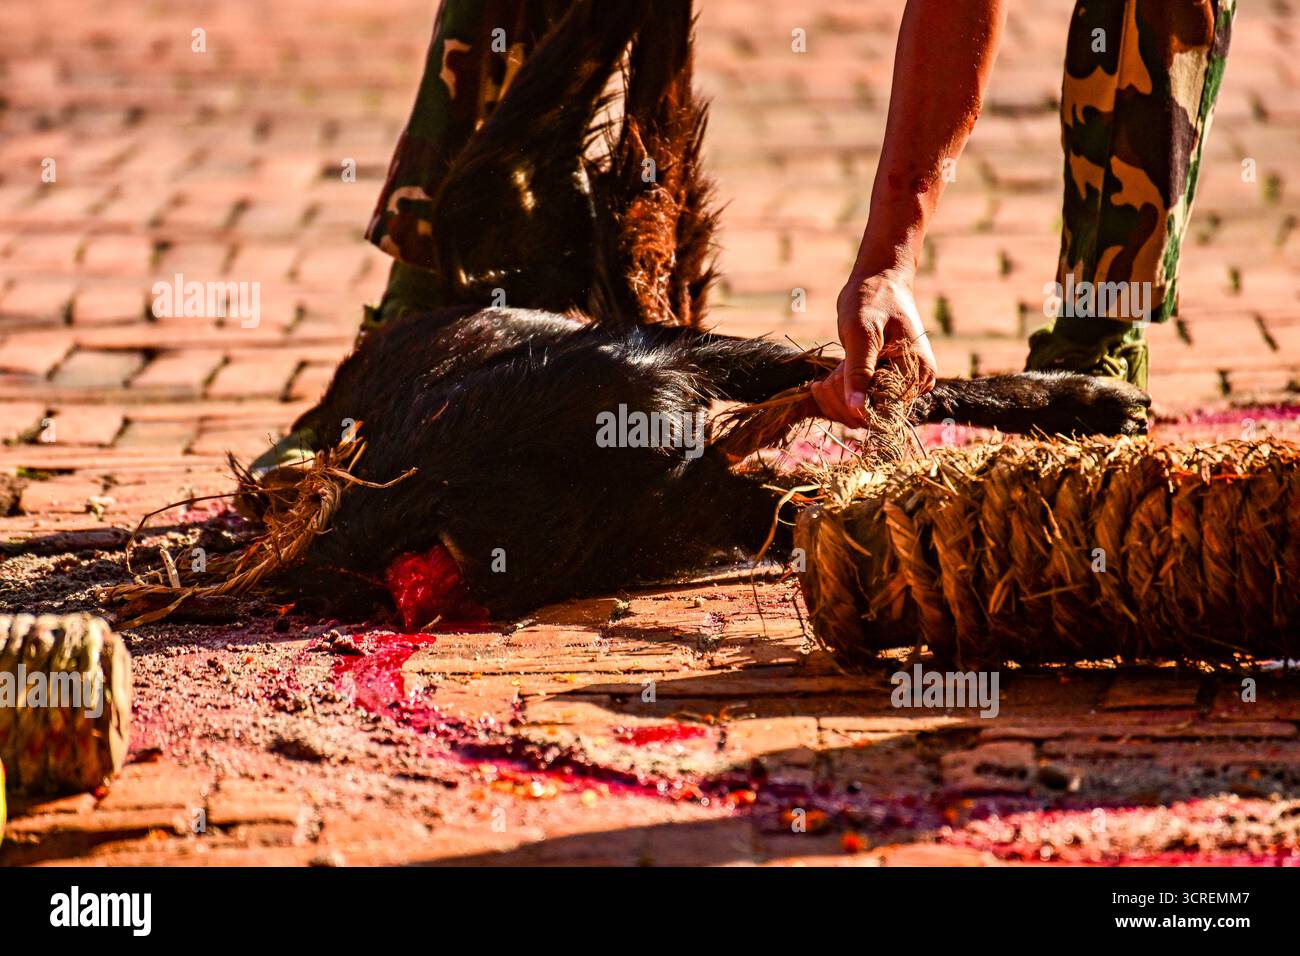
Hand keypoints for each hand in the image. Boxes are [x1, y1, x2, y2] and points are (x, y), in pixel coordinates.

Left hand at [811, 269, 937, 425]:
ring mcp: (899, 385)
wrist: (879, 281)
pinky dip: (839, 395)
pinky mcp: (884, 383)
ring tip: (828, 375)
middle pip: (871, 416)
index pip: (882, 411)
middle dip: (841, 399)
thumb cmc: (872, 300)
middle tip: (827, 377)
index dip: (851, 404)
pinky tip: (827, 379)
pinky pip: (859, 403)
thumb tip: (857, 409)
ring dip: (837, 398)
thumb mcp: (861, 334)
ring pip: (861, 413)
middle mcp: (914, 384)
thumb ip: (858, 371)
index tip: (831, 381)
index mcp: (916, 373)